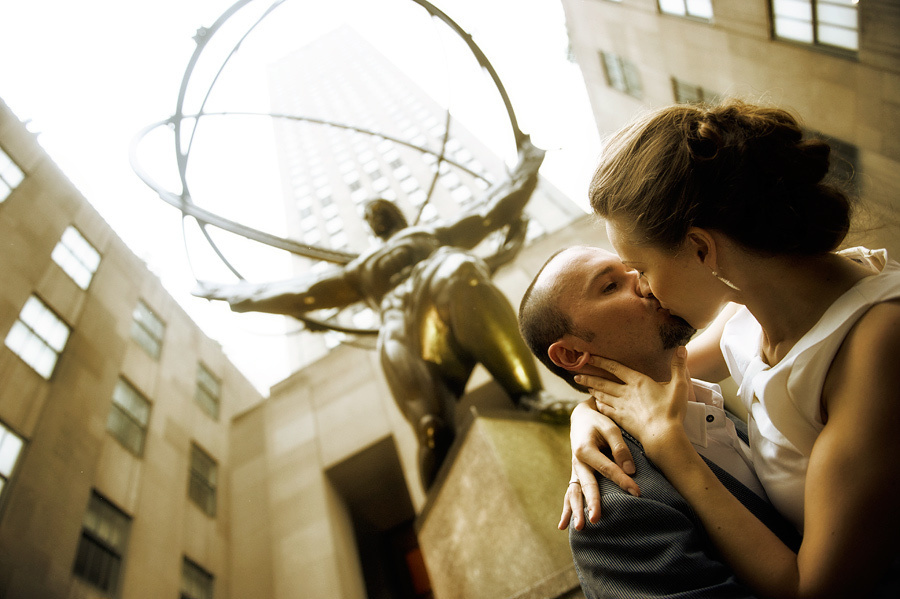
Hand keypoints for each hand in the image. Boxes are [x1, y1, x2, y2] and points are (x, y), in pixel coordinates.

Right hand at [558, 401, 639, 528]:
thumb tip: (629, 471)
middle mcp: (577, 462)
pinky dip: (567, 509)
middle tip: (596, 519)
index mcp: (585, 449)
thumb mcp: (610, 428)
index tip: (637, 492)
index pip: (607, 469)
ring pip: (574, 493)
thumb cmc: (598, 423)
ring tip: (580, 528)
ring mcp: (575, 470)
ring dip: (576, 510)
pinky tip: (563, 526)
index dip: (623, 481)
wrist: (581, 418)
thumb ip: (620, 448)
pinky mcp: (576, 475)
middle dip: (592, 502)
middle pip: (586, 485)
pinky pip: (570, 494)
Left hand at [575, 347, 690, 457]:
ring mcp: (621, 407)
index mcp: (638, 381)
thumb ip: (679, 366)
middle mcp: (626, 392)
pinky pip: (606, 410)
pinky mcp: (621, 420)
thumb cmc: (672, 411)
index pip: (614, 367)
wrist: (663, 435)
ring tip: (584, 385)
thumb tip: (682, 348)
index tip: (587, 356)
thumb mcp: (679, 385)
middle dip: (589, 377)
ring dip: (592, 389)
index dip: (600, 361)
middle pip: (603, 382)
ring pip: (602, 395)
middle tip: (576, 374)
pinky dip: (599, 405)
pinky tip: (596, 404)